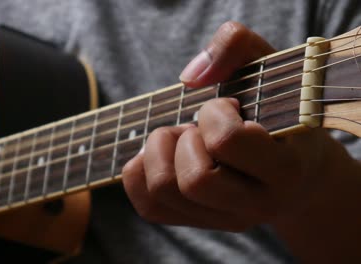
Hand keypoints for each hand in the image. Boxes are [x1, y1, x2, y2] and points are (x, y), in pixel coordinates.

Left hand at [122, 21, 360, 262]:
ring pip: (164, 192)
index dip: (214, 113)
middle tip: (197, 125)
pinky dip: (139, 172)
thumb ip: (234, 46)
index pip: (228, 141)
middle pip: (194, 180)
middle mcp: (255, 205)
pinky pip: (148, 206)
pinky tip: (164, 153)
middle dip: (183, 138)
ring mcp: (225, 219)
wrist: (296, 166)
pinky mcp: (198, 223)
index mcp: (284, 169)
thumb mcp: (269, 66)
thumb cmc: (278, 111)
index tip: (227, 105)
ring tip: (181, 137)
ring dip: (159, 152)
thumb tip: (189, 77)